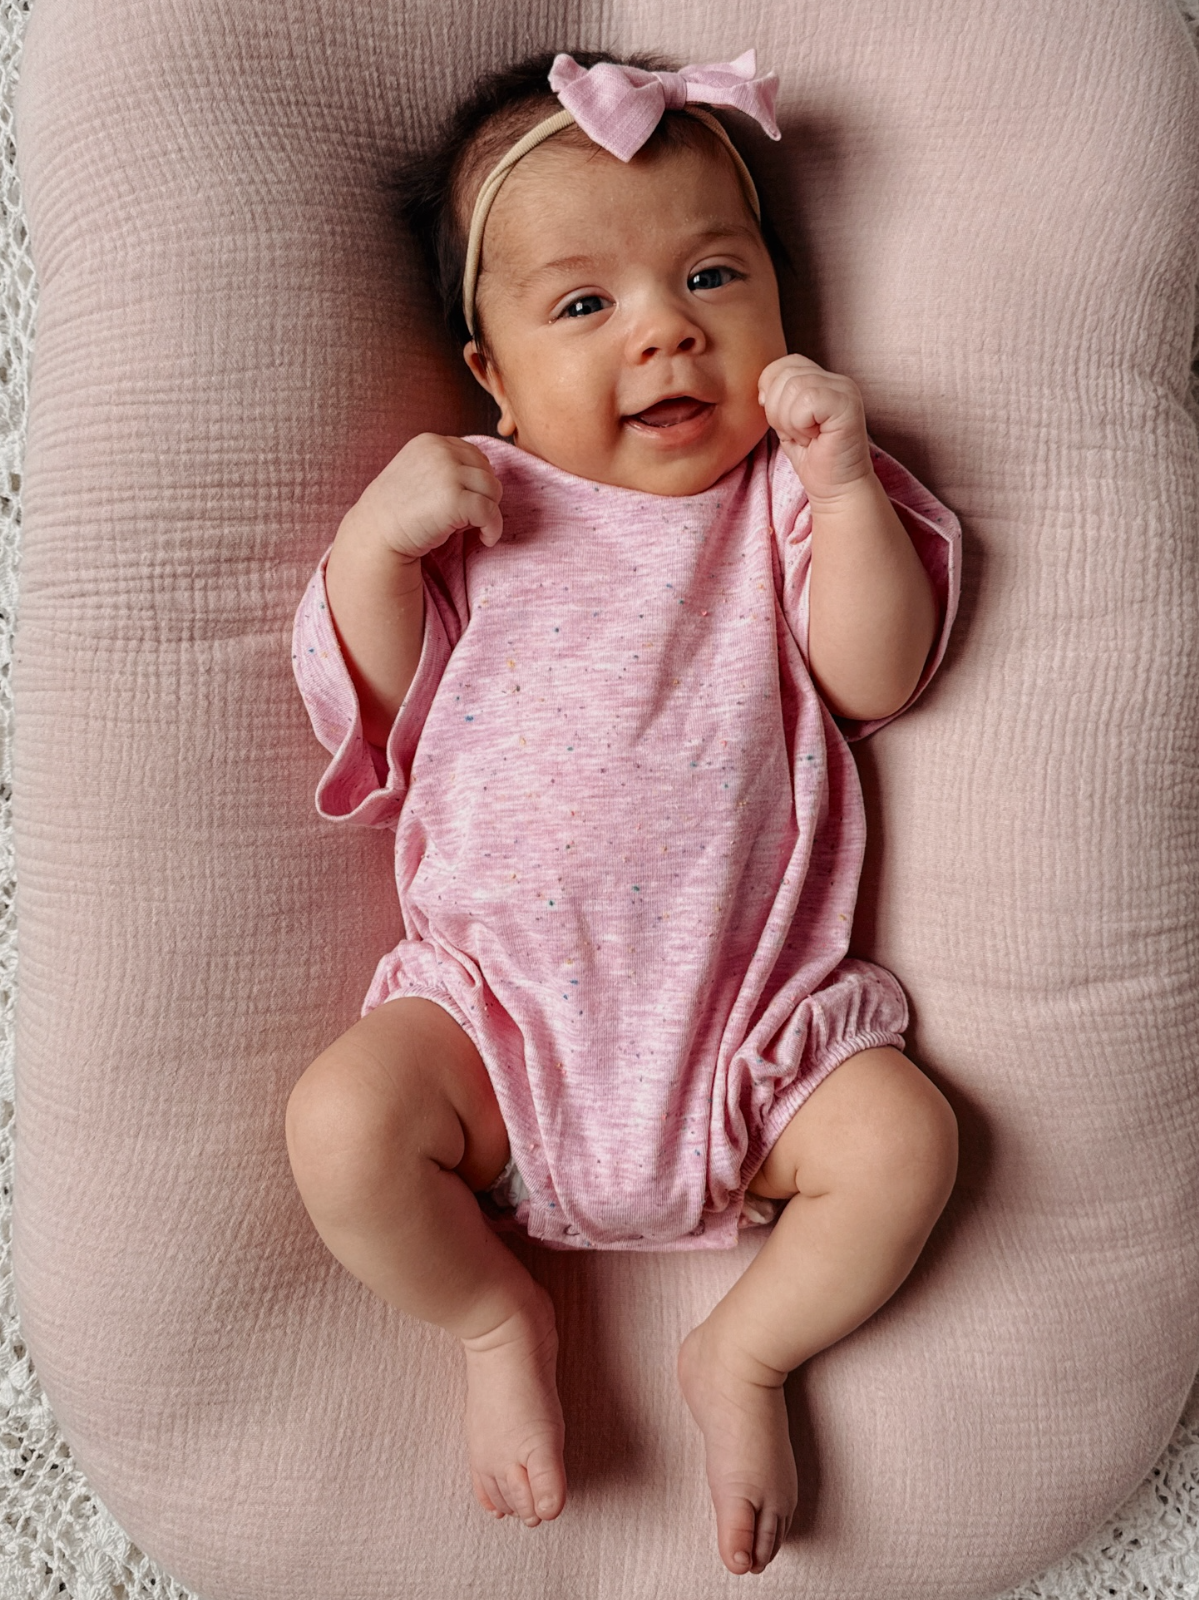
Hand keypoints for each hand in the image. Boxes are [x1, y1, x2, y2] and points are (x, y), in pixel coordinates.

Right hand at [351, 433, 502, 561]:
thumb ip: (447, 466)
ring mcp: (448, 473)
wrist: (376, 534)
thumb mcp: (419, 473)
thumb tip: (488, 475)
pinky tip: (486, 538)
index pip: (474, 456)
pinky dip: (494, 528)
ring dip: (489, 512)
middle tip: (464, 518)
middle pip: (488, 472)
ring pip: (493, 490)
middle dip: (482, 496)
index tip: (464, 503)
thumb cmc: (399, 511)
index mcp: (431, 442)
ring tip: (470, 526)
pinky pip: (491, 512)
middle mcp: (441, 451)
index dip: (475, 482)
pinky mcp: (455, 499)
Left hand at [758, 355, 873, 506]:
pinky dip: (801, 425)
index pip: (785, 363)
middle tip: (799, 434)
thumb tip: (762, 389)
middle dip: (778, 411)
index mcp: (823, 379)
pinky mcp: (847, 405)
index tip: (784, 423)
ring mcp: (845, 390)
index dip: (772, 392)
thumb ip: (776, 398)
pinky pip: (807, 401)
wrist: (836, 489)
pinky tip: (814, 438)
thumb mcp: (786, 423)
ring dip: (790, 422)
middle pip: (785, 375)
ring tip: (807, 438)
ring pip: (793, 387)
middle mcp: (837, 380)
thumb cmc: (813, 459)